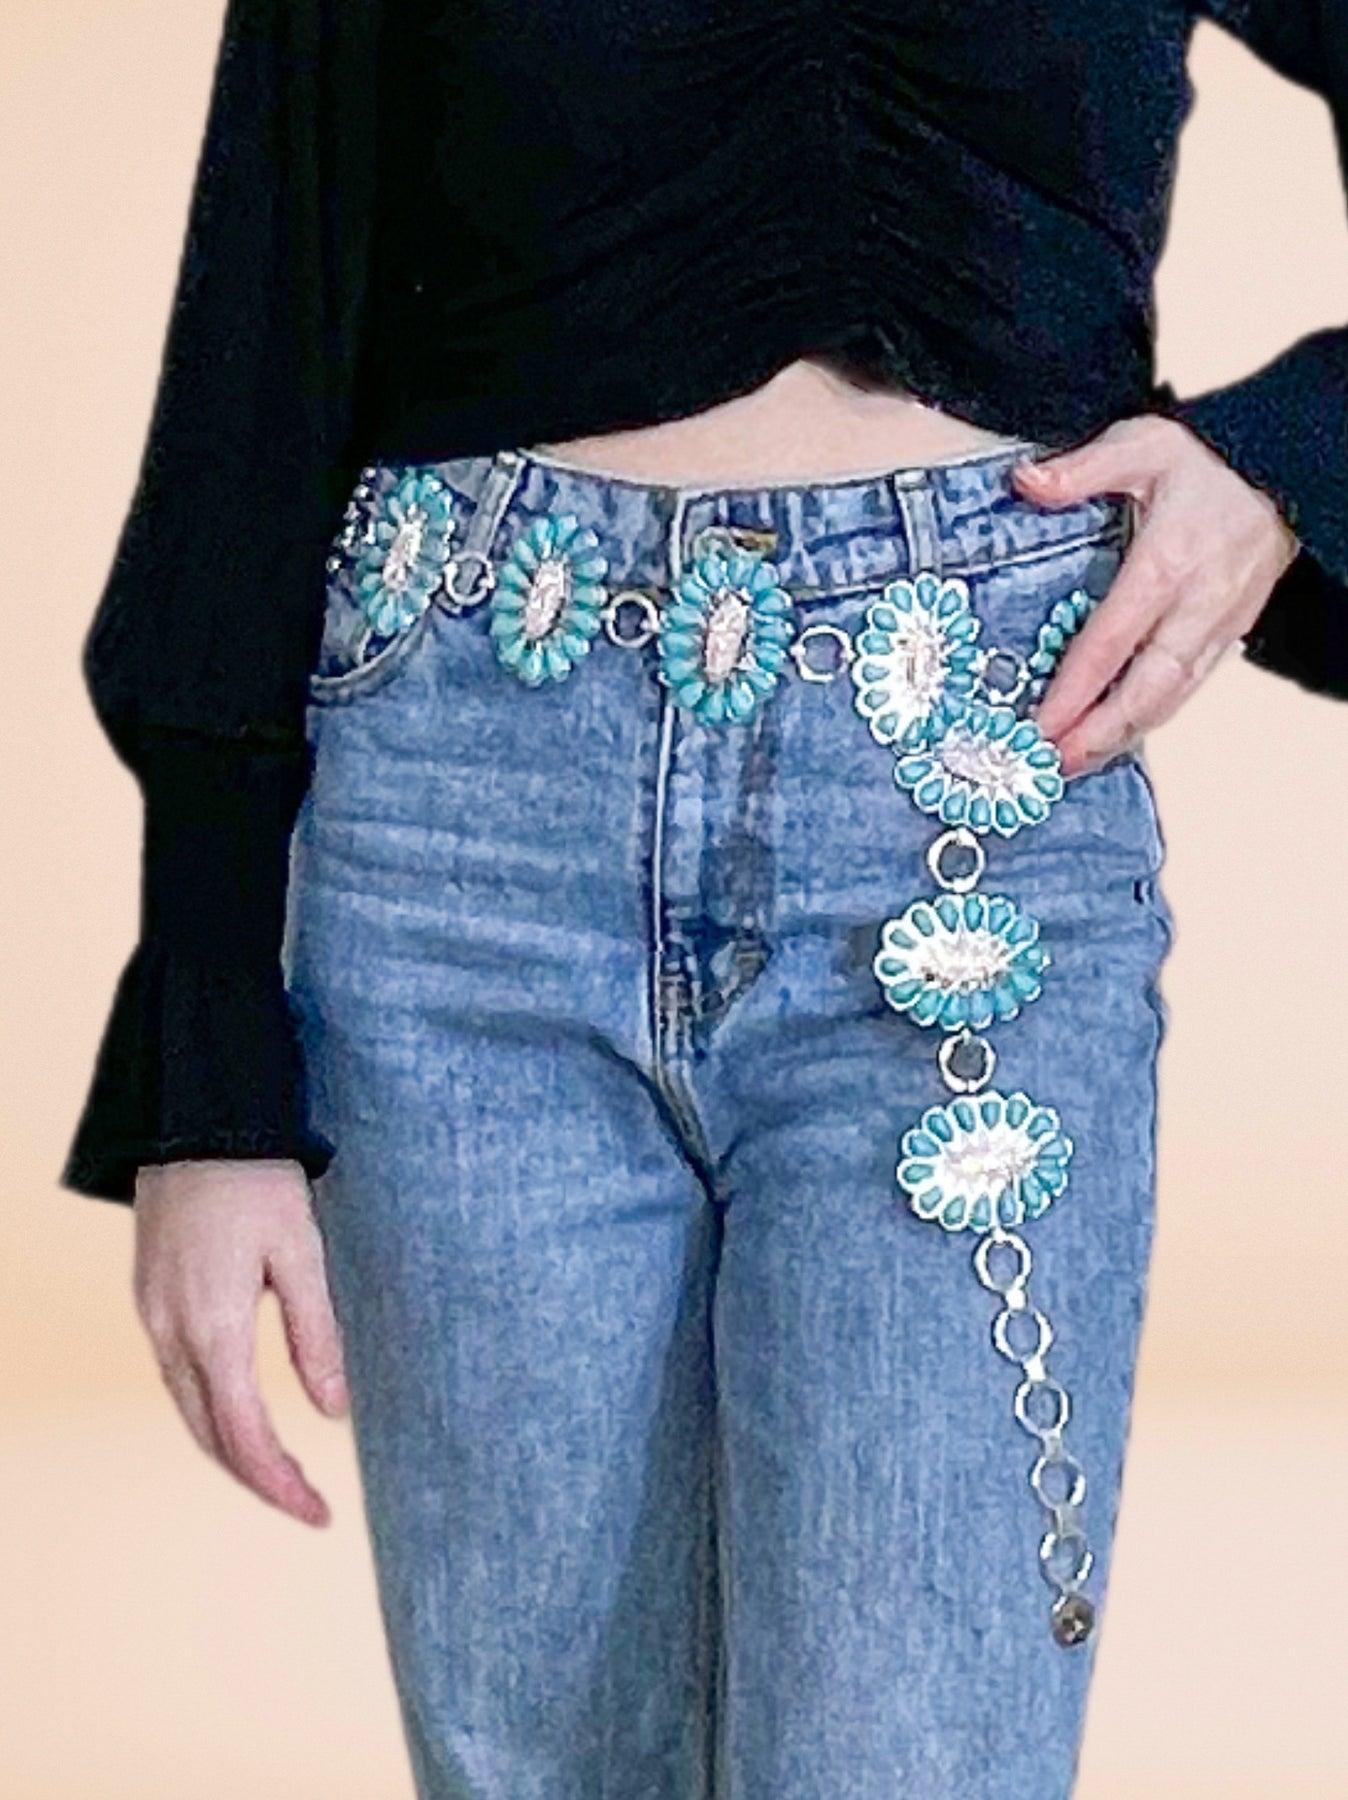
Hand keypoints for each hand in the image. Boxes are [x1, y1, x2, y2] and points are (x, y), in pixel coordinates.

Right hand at [132, 1158, 348, 1526]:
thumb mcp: (301, 1252)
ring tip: (283, 1473)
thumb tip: (334, 1412)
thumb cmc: (257, 1178)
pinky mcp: (149, 1298)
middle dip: (258, 1480)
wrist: (194, 1119)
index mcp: (212, 1327)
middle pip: (209, 1437)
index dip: (280, 1485)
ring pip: (187, 1411)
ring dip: (231, 1451)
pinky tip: (241, 1416)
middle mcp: (170, 1332)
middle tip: (309, 1504)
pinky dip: (210, 1413)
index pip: (244, 1436)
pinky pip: (176, 1378)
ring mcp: (151, 1316)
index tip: (319, 1514)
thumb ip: (316, 1335)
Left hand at [1010, 414, 1300, 776]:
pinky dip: (1153, 715)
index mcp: (1167, 563)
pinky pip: (1190, 685)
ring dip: (1125, 735)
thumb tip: (1026, 483)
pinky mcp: (1232, 632)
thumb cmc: (1210, 459)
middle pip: (1146, 688)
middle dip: (1100, 734)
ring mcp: (1220, 624)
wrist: (1285, 467)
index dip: (1075, 690)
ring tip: (1079, 761)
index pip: (1111, 642)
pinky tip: (1120, 733)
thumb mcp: (1143, 444)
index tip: (1041, 725)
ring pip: (1172, 697)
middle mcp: (1198, 605)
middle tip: (1054, 764)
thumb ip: (1082, 468)